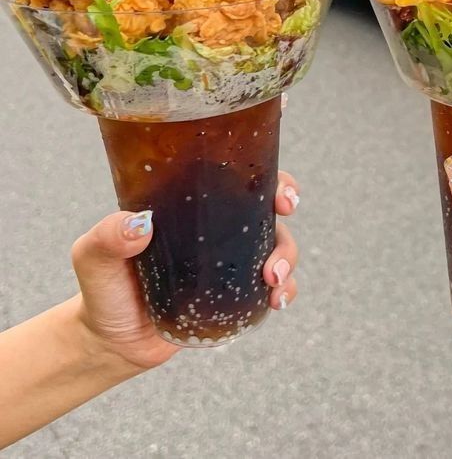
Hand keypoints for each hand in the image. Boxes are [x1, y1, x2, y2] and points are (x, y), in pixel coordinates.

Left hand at [71, 171, 300, 372]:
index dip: (269, 178)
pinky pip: (273, 288)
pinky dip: (284, 291)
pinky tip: (276, 301)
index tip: (280, 192)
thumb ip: (107, 238)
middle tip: (283, 224)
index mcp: (191, 205)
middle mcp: (217, 229)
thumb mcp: (93, 257)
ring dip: (287, 258)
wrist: (110, 343)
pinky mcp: (235, 297)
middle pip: (266, 208)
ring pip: (277, 247)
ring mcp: (230, 263)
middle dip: (285, 212)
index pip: (236, 178)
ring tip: (272, 280)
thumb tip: (140, 222)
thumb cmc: (103, 290)